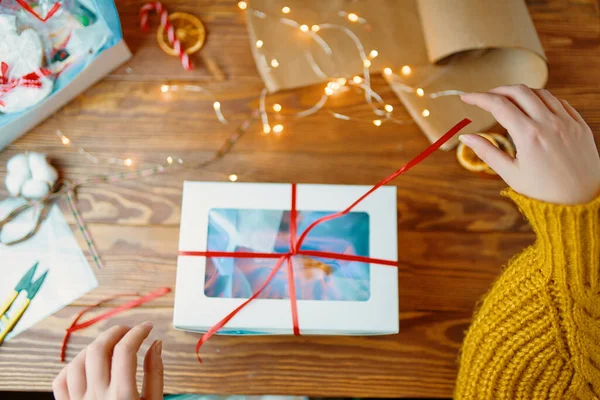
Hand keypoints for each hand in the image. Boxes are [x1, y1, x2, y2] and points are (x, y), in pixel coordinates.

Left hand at [52, 322, 162, 399]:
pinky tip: (87, 365)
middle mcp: (97, 398)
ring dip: (94, 347)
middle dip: (115, 332)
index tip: (147, 328)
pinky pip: (61, 381)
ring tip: (110, 346)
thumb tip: (155, 344)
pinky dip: (72, 366)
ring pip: (77, 362)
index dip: (138, 332)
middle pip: (98, 349)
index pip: (126, 350)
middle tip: (129, 330)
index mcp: (122, 396)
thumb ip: (155, 374)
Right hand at [460, 85, 599, 204]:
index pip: (498, 105)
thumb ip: (487, 152)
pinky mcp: (579, 124)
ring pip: (540, 92)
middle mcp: (548, 123)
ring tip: (508, 101)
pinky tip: (534, 108)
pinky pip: (559, 102)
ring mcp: (566, 121)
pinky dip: (542, 99)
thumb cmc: (545, 192)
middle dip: (497, 90)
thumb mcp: (511, 174)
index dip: (478, 98)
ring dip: (520, 92)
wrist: (582, 200)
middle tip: (485, 98)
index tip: (466, 97)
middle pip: (518, 91)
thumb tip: (466, 137)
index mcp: (528, 135)